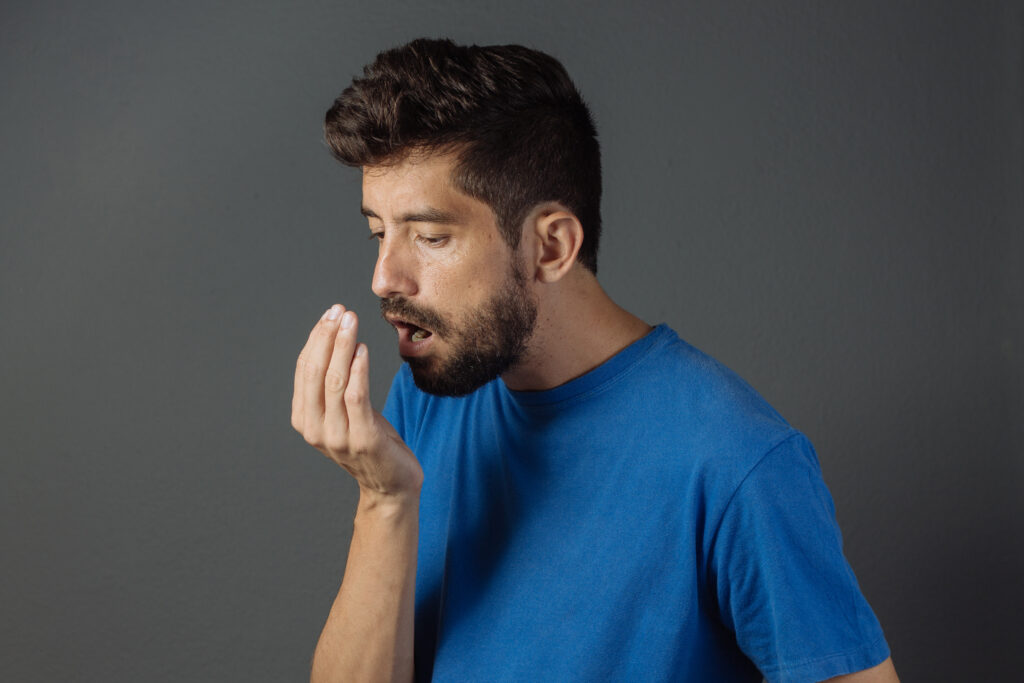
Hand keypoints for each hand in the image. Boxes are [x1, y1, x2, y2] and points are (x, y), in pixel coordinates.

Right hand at [292, 304, 422, 500]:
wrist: (392, 484)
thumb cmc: (371, 441)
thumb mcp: (345, 413)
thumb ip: (333, 387)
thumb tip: (332, 340)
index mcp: (304, 420)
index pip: (304, 370)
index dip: (315, 339)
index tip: (330, 314)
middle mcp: (315, 430)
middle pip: (315, 372)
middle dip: (326, 337)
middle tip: (340, 311)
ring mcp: (337, 437)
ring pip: (334, 381)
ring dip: (342, 346)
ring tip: (351, 322)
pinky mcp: (362, 439)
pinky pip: (356, 397)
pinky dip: (358, 370)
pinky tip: (362, 350)